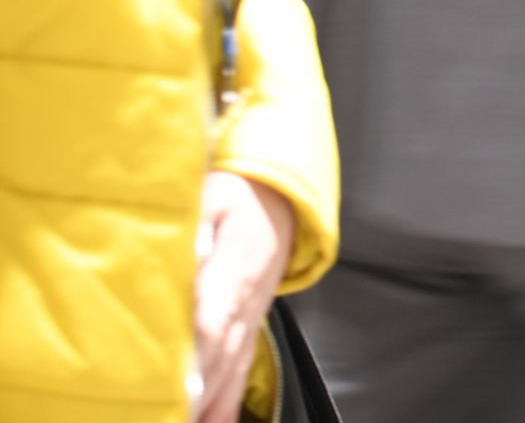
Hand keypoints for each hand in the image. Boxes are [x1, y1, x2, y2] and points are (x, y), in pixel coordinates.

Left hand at [195, 171, 295, 422]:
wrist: (283, 201)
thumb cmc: (239, 197)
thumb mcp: (213, 196)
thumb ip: (194, 224)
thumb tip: (177, 253)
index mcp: (236, 266)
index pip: (214, 312)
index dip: (196, 344)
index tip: (175, 373)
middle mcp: (246, 301)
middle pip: (220, 353)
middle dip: (195, 390)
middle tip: (168, 414)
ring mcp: (252, 319)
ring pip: (230, 369)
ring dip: (208, 403)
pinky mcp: (251, 329)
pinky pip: (241, 371)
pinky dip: (227, 404)